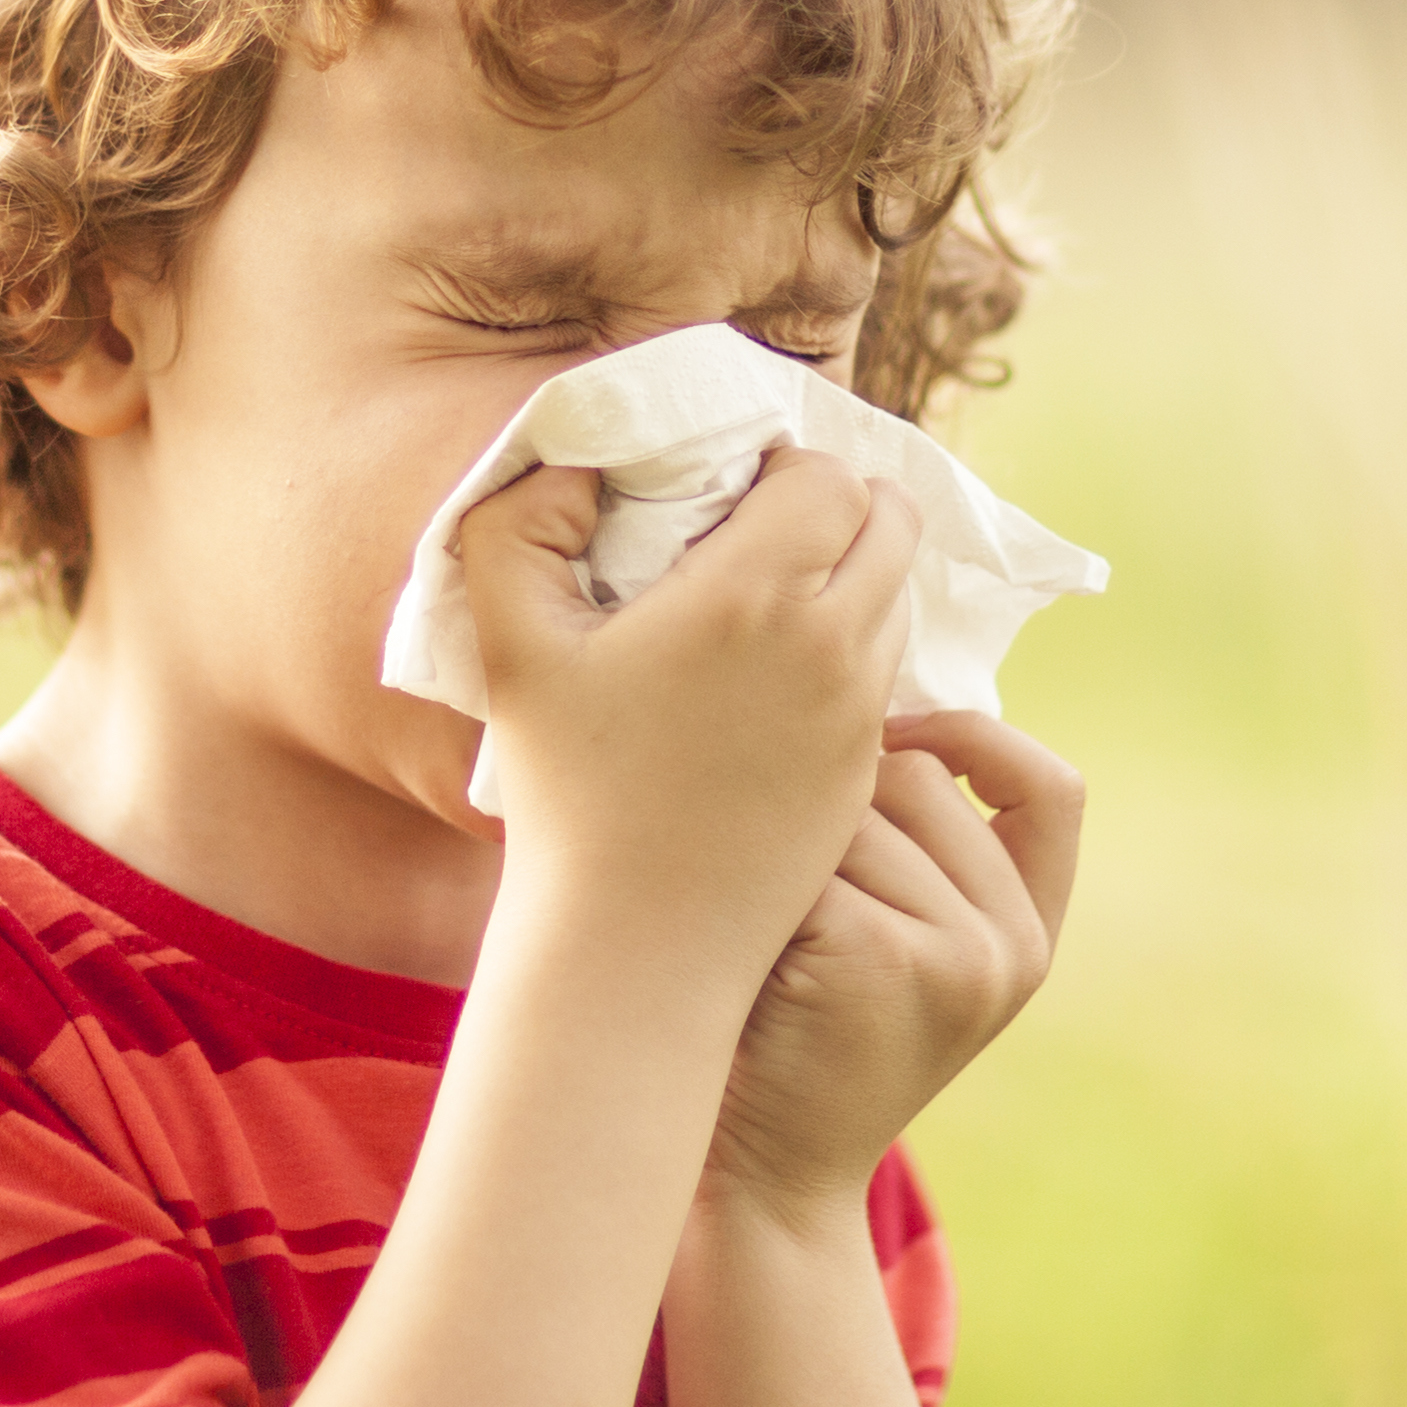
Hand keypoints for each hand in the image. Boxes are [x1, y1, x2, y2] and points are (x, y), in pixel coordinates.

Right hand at [463, 449, 917, 981]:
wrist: (634, 941)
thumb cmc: (566, 790)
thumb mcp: (510, 641)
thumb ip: (521, 523)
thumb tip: (577, 465)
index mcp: (757, 594)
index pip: (829, 476)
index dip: (782, 467)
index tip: (725, 492)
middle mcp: (832, 645)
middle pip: (892, 522)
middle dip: (839, 506)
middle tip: (763, 527)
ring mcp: (860, 714)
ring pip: (896, 598)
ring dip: (851, 576)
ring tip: (765, 600)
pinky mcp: (866, 771)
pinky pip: (884, 674)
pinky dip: (848, 651)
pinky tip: (773, 674)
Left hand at [703, 712, 1085, 1218]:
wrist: (760, 1180)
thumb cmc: (795, 1039)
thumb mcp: (894, 946)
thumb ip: (916, 849)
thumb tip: (864, 690)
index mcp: (1029, 933)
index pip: (1053, 789)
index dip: (977, 738)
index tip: (896, 735)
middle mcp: (1014, 944)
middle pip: (920, 774)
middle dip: (834, 801)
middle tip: (774, 888)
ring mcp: (960, 954)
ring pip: (853, 805)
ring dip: (783, 844)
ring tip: (756, 929)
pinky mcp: (886, 956)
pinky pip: (806, 851)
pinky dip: (755, 883)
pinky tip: (739, 949)